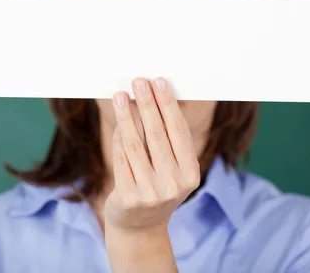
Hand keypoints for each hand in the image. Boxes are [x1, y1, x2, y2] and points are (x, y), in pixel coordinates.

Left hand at [104, 77, 200, 233]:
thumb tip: (155, 98)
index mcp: (191, 173)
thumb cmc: (157, 188)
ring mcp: (151, 193)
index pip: (178, 131)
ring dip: (126, 116)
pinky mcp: (129, 197)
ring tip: (121, 96)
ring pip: (135, 144)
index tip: (159, 83)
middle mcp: (174, 184)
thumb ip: (168, 141)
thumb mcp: (173, 170)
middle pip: (157, 134)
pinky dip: (118, 137)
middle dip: (147, 104)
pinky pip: (121, 158)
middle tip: (139, 82)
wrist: (140, 228)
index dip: (167, 105)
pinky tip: (118, 122)